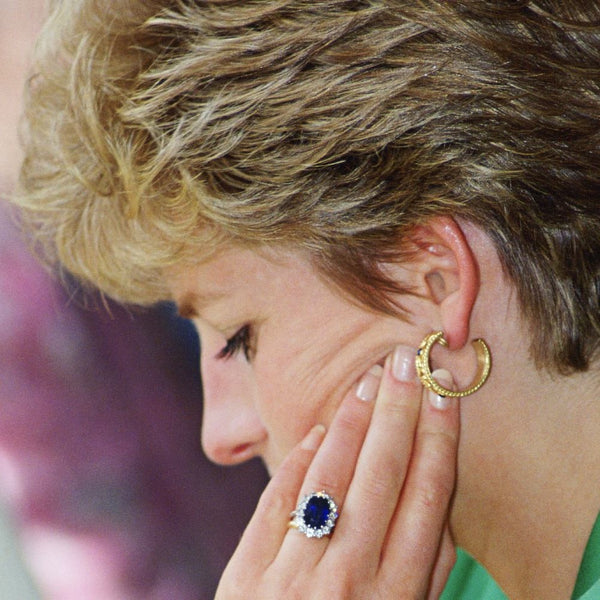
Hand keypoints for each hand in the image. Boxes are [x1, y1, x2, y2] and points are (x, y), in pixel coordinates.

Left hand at [215, 345, 458, 599]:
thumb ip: (424, 577)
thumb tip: (438, 510)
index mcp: (395, 597)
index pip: (426, 498)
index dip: (438, 440)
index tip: (444, 395)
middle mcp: (349, 578)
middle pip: (381, 475)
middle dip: (398, 413)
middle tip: (405, 363)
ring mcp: (292, 574)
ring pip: (328, 477)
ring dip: (351, 423)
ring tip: (367, 381)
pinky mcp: (246, 573)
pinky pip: (277, 500)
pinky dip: (297, 460)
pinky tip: (316, 429)